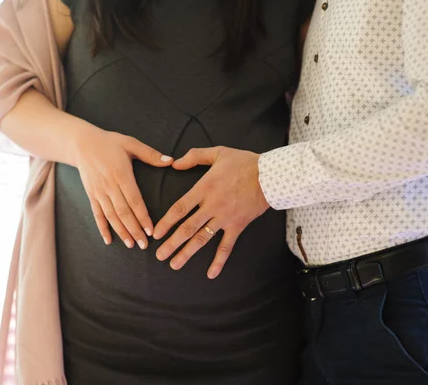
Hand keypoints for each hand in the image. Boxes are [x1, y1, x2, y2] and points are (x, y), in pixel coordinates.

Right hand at [75, 127, 172, 248]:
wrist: (82, 143)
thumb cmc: (110, 143)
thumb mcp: (131, 143)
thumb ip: (151, 154)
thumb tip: (170, 161)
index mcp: (121, 174)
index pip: (134, 200)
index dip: (142, 217)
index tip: (151, 230)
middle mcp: (109, 186)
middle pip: (123, 212)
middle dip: (134, 230)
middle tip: (144, 245)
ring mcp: (99, 192)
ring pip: (111, 216)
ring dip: (121, 232)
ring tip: (131, 244)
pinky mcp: (91, 195)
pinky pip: (97, 214)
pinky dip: (102, 228)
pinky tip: (108, 240)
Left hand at [153, 147, 269, 278]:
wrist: (271, 175)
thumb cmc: (244, 162)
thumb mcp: (217, 152)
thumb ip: (194, 156)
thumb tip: (174, 163)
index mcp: (204, 188)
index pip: (180, 208)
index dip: (166, 222)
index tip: (156, 233)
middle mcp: (212, 206)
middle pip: (187, 228)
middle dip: (171, 243)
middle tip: (159, 256)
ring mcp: (224, 218)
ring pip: (202, 239)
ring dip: (187, 253)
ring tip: (174, 265)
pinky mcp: (237, 226)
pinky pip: (227, 246)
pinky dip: (219, 261)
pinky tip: (211, 274)